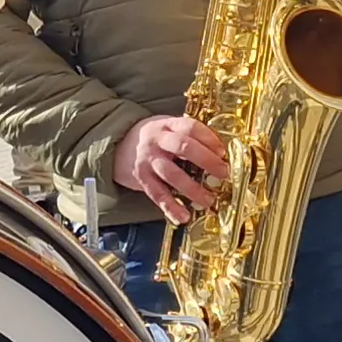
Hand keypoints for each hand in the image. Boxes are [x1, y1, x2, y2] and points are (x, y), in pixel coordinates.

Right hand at [109, 115, 232, 224]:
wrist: (118, 144)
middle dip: (206, 160)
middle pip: (183, 147)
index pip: (191, 127)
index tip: (223, 152)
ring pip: (172, 174)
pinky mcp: (142, 179)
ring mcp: (149, 160)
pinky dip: (171, 207)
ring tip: (208, 199)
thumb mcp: (169, 127)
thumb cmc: (153, 138)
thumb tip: (220, 152)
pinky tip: (183, 216)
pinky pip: (157, 194)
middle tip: (222, 173)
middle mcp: (157, 141)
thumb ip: (190, 136)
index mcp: (168, 125)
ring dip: (192, 188)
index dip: (209, 139)